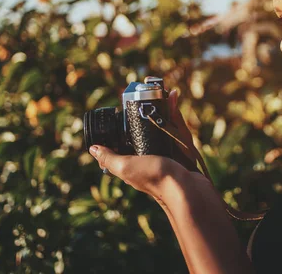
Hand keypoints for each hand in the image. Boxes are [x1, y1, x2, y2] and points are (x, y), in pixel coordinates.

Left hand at [88, 85, 202, 198]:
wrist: (187, 189)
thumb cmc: (156, 178)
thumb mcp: (126, 167)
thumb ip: (110, 158)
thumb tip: (93, 149)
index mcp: (134, 161)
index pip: (124, 140)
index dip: (123, 124)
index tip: (124, 107)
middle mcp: (150, 156)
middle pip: (147, 128)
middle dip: (148, 111)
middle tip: (147, 94)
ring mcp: (168, 152)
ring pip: (165, 125)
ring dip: (164, 108)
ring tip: (163, 92)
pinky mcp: (183, 150)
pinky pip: (179, 127)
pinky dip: (176, 113)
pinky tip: (174, 99)